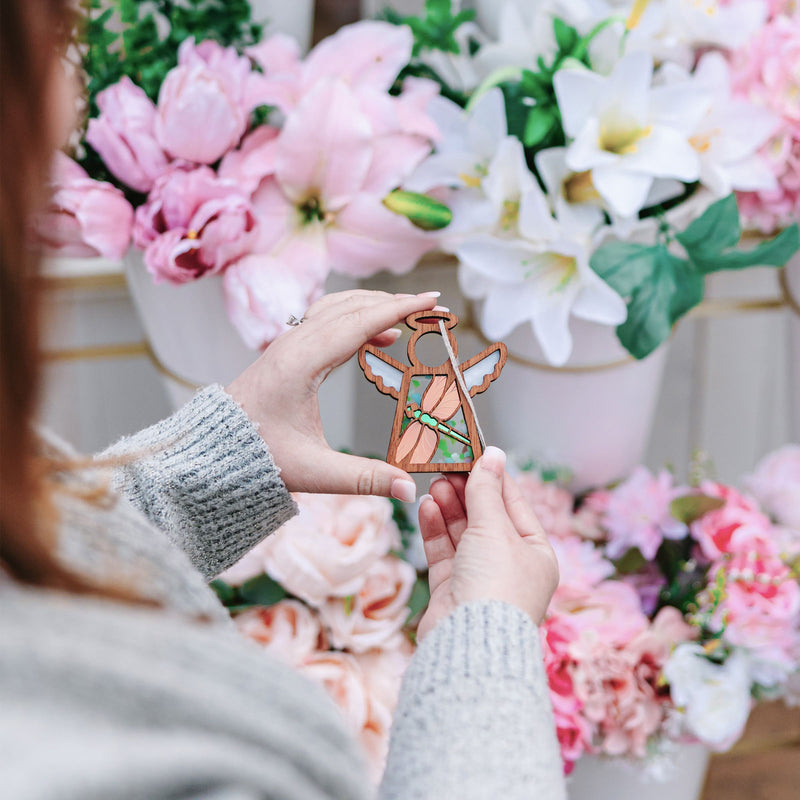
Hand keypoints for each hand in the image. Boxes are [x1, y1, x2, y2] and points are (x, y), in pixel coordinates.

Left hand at [227, 289, 439, 501]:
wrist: (213, 450)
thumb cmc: (257, 457)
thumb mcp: (314, 471)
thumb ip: (364, 478)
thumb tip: (409, 489)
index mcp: (302, 363)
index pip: (360, 322)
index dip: (400, 309)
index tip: (432, 301)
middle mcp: (295, 343)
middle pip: (352, 306)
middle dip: (395, 303)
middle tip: (432, 307)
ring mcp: (289, 343)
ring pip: (338, 307)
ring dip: (375, 305)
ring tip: (409, 316)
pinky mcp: (287, 350)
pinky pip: (327, 319)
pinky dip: (357, 317)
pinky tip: (377, 337)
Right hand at [416, 447, 558, 639]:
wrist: (469, 644)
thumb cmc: (496, 587)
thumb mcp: (494, 528)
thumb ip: (487, 490)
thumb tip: (493, 455)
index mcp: (535, 553)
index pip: (514, 505)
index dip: (493, 478)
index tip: (473, 454)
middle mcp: (510, 566)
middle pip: (486, 518)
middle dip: (466, 492)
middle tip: (445, 467)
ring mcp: (480, 579)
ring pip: (462, 534)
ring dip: (449, 508)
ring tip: (434, 484)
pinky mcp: (452, 590)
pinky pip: (444, 552)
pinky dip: (436, 529)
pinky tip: (427, 508)